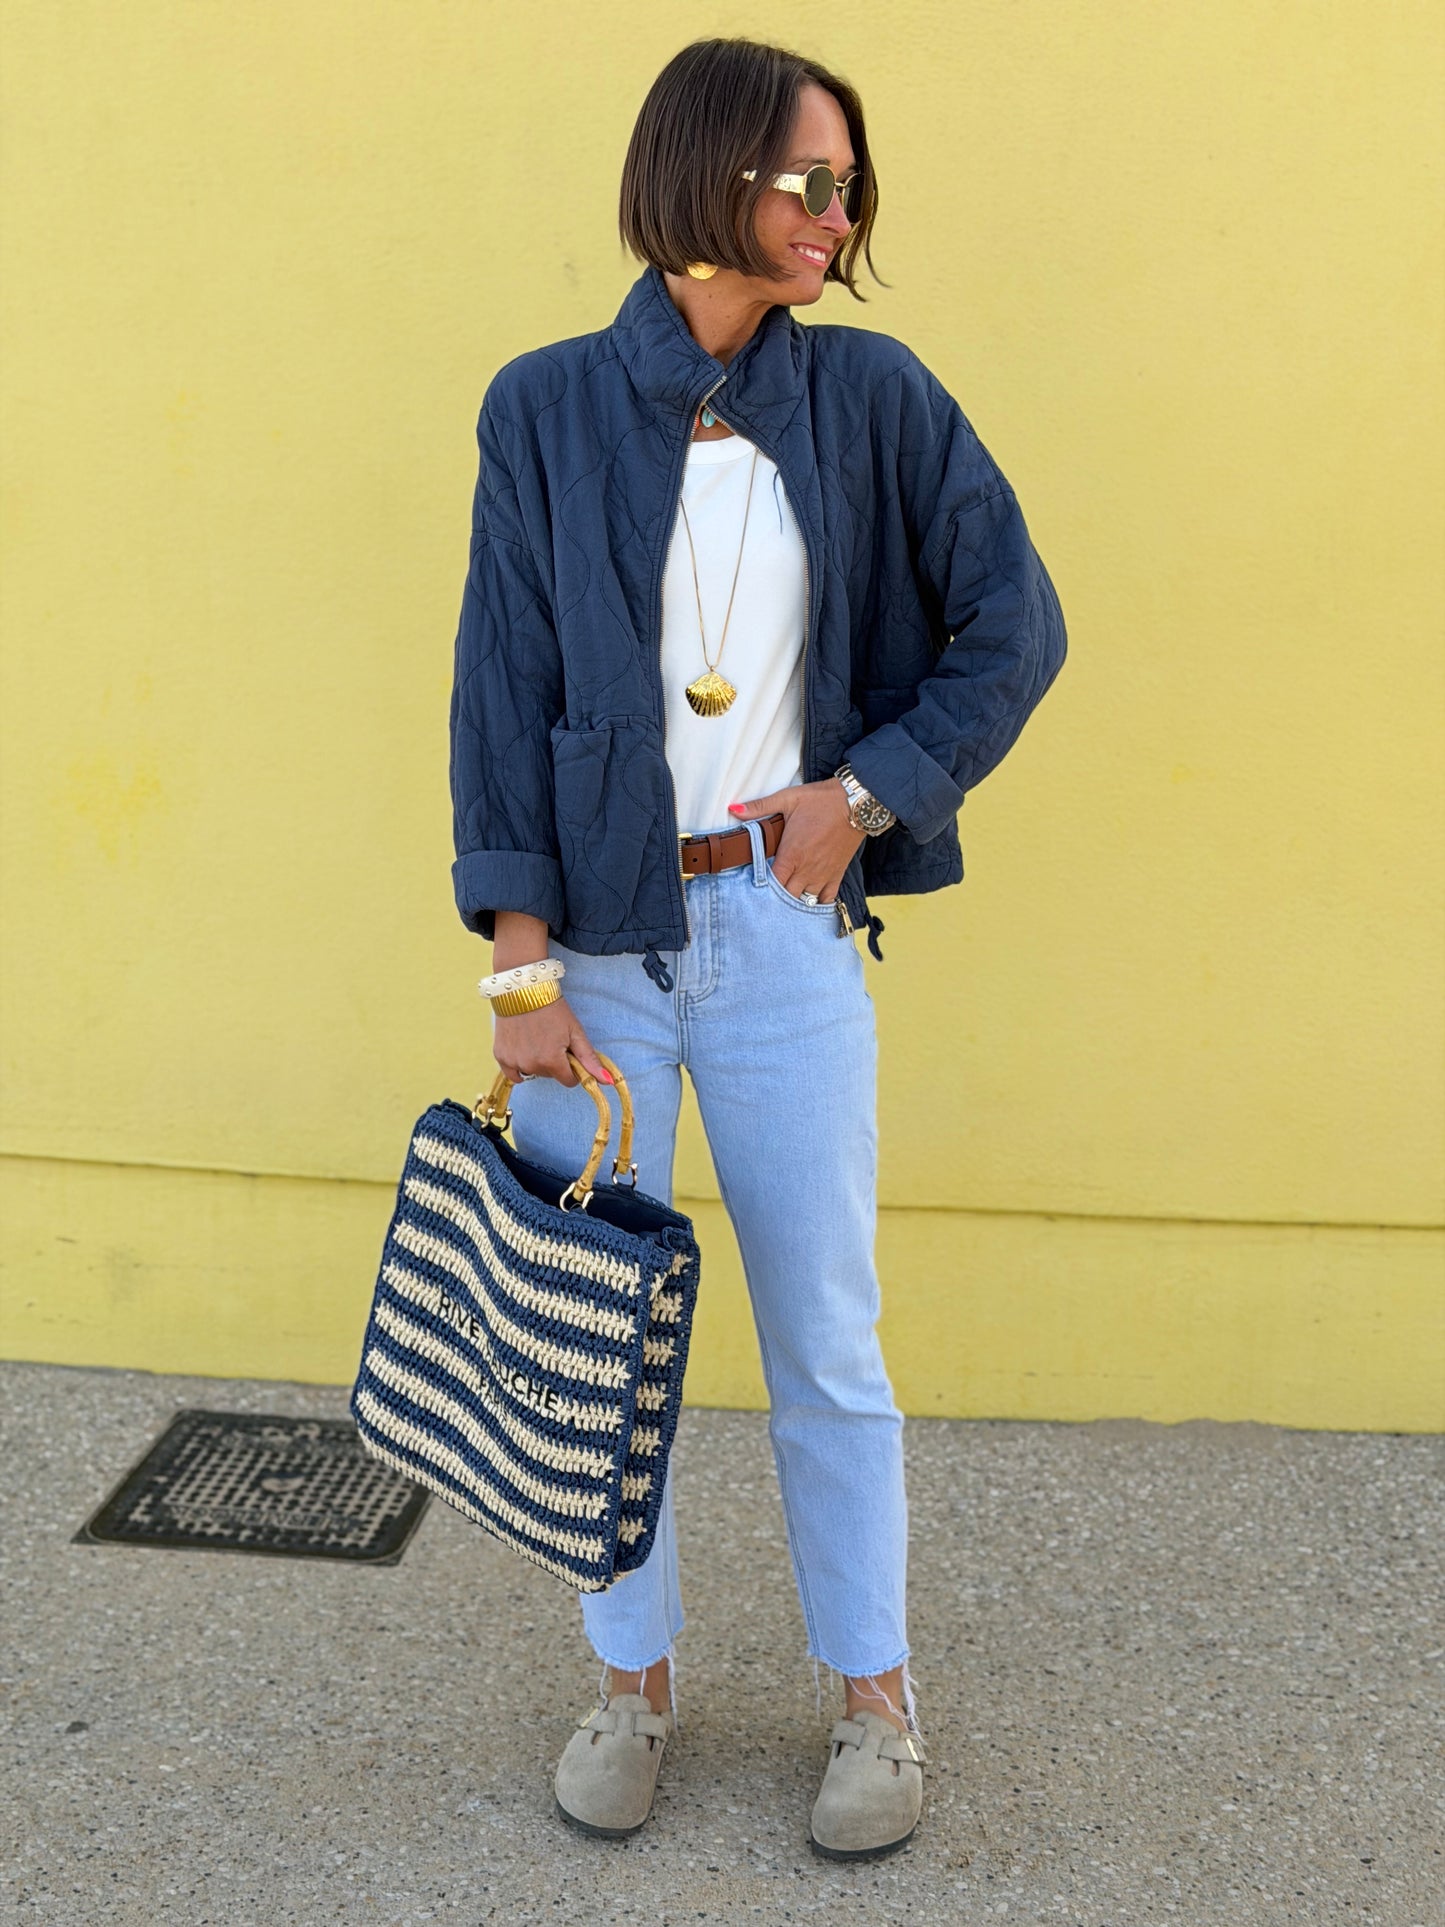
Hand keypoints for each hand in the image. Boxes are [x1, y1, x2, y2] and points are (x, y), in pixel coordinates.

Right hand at [493, 995, 613, 1087]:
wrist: (522, 989)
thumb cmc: (552, 1008)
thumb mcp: (575, 1032)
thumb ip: (589, 1059)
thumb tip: (607, 1081)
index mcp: (552, 1061)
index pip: (569, 1081)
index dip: (572, 1068)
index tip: (568, 1051)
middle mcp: (531, 1065)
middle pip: (550, 1075)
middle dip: (554, 1062)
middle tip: (550, 1038)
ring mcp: (513, 1061)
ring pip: (532, 1073)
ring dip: (536, 1062)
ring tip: (535, 1038)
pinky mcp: (500, 1056)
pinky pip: (513, 1072)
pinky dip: (518, 1064)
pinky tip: (523, 1048)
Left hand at [727, 779, 866, 902]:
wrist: (856, 803)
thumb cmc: (821, 800)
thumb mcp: (788, 799)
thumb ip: (759, 807)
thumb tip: (733, 809)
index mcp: (791, 854)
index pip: (772, 883)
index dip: (762, 888)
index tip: (755, 885)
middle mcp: (806, 869)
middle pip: (786, 896)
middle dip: (776, 898)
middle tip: (767, 894)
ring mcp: (823, 874)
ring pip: (805, 901)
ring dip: (794, 900)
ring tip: (785, 899)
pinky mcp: (837, 874)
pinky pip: (827, 899)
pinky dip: (818, 903)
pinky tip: (809, 901)